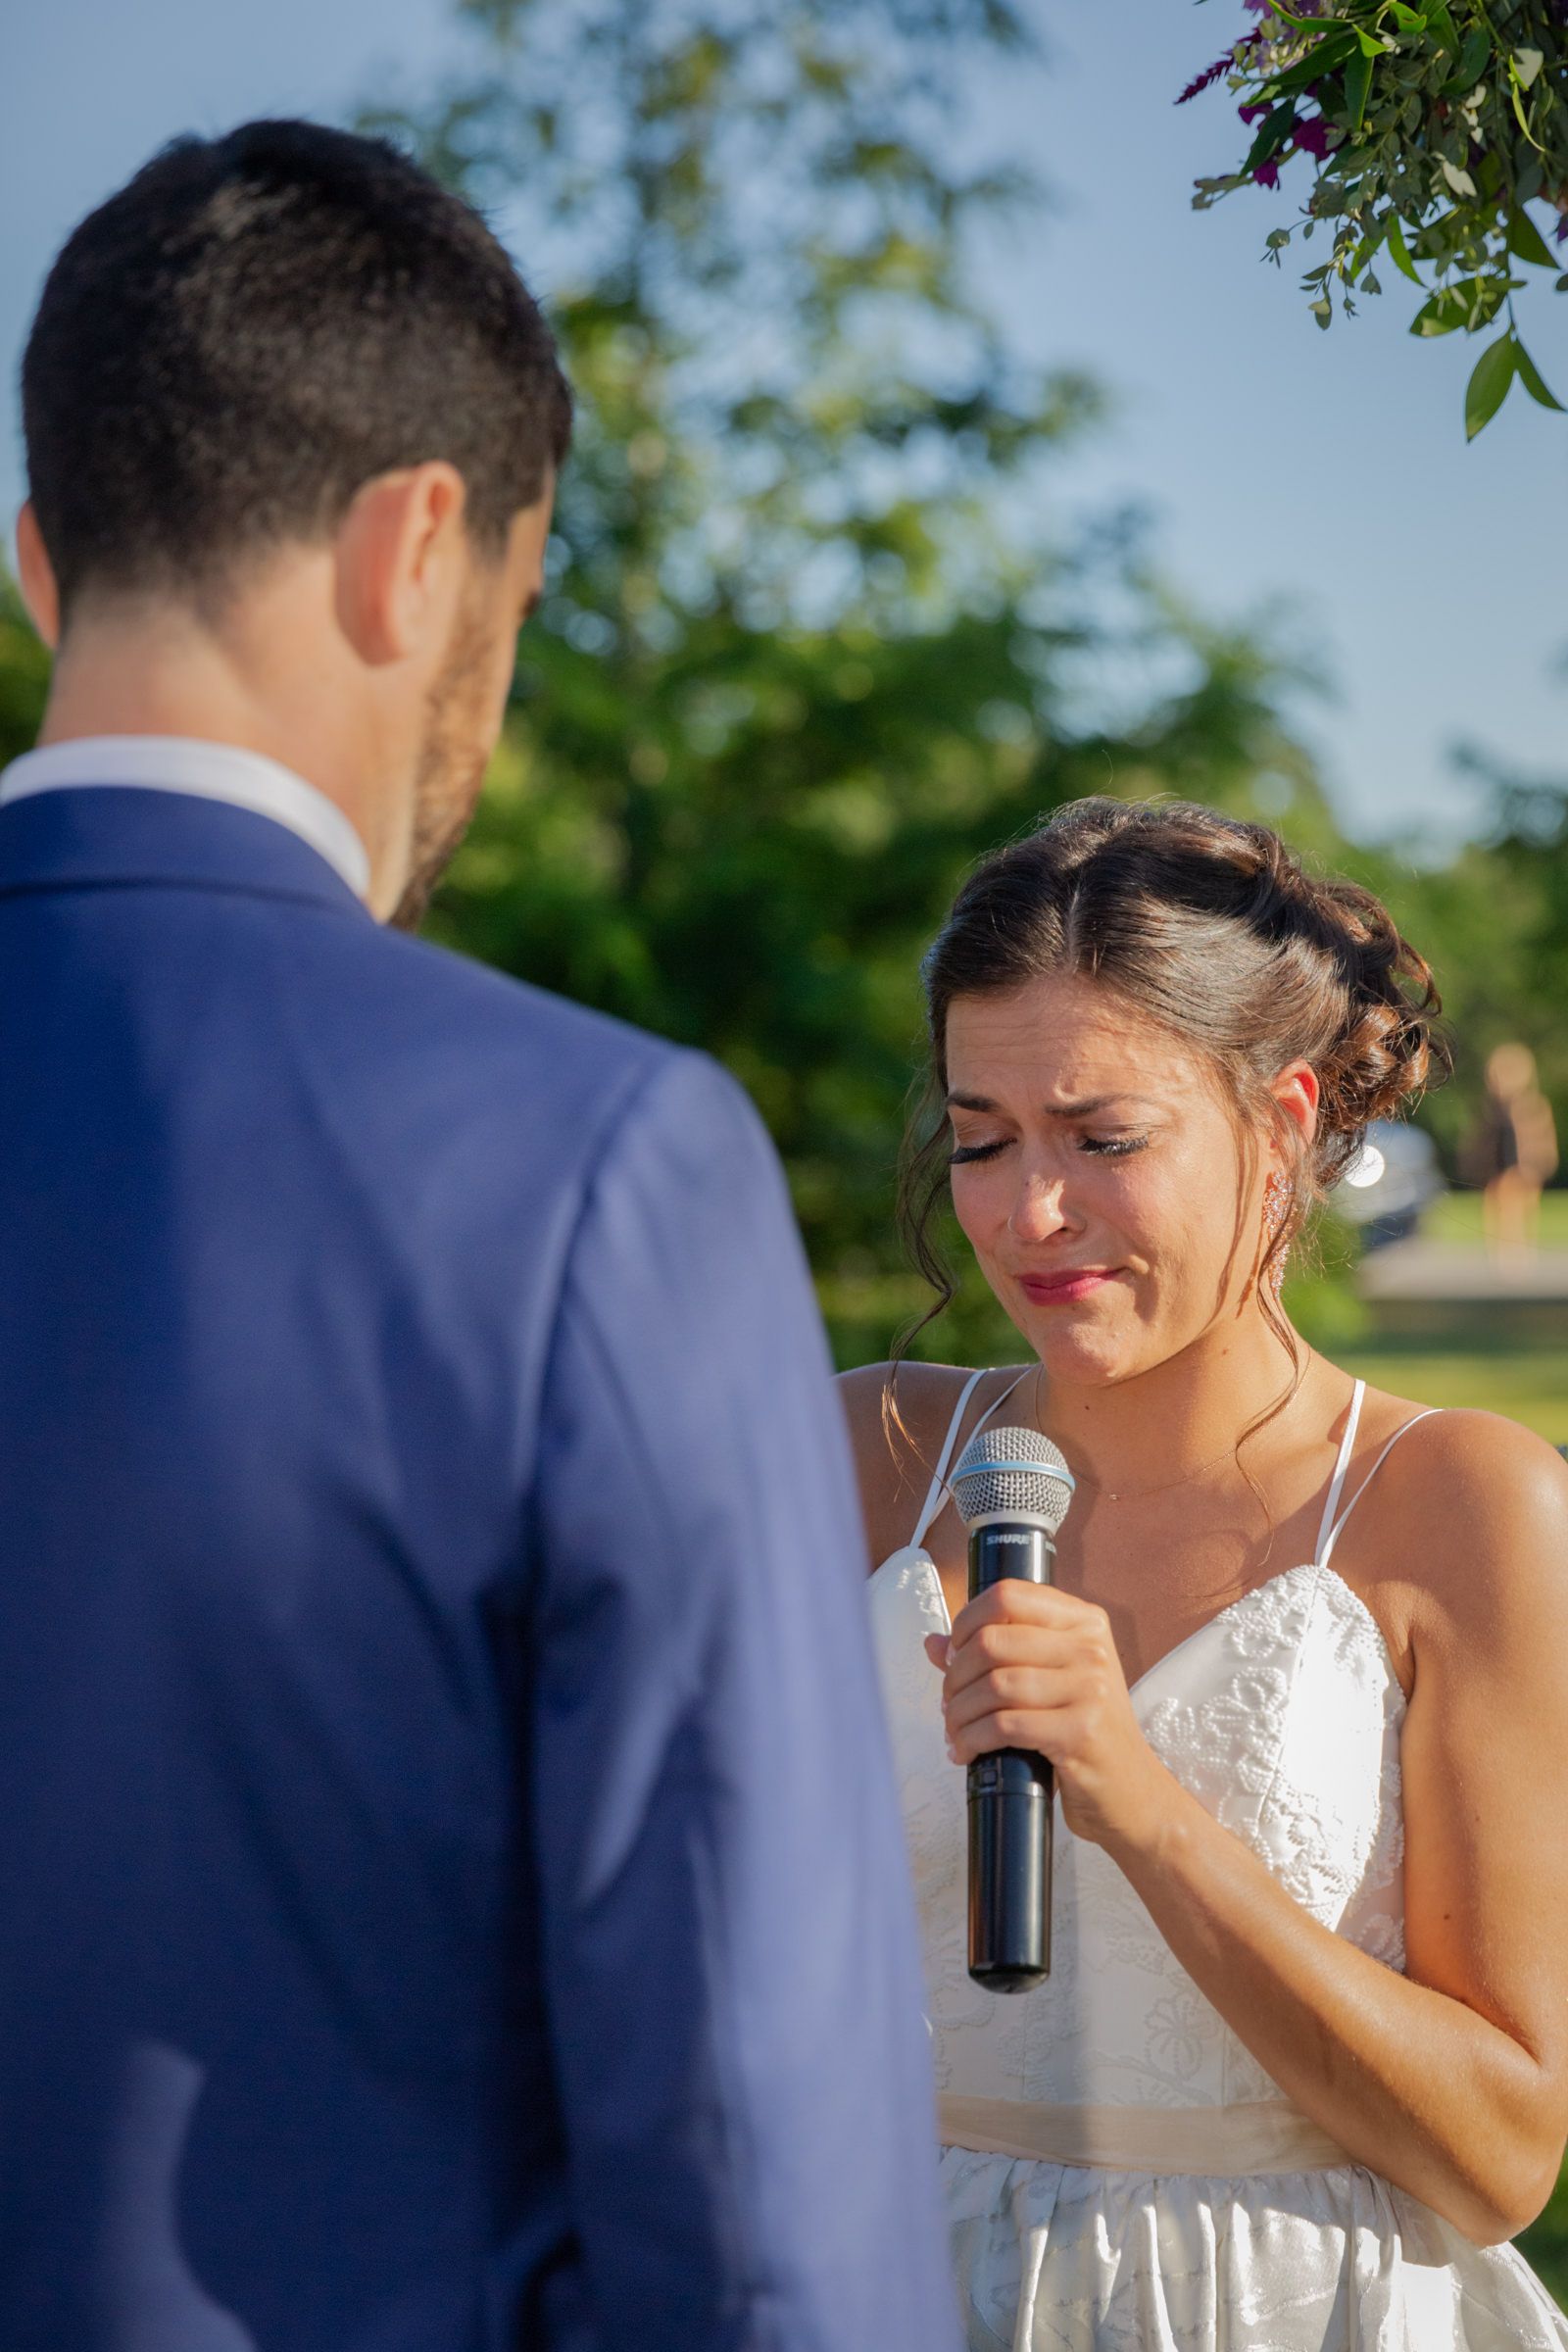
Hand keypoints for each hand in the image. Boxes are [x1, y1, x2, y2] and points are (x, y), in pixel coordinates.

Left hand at [925, 1582, 1174, 1855]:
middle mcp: (1090, 1648)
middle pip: (993, 1641)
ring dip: (959, 1712)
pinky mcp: (1080, 1732)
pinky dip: (972, 1739)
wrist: (1132, 1791)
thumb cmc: (1084, 1732)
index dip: (967, 1621)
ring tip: (954, 1730)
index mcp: (1084, 1622)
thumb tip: (934, 1644)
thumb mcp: (1050, 1681)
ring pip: (993, 1685)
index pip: (1009, 1595)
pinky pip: (1004, 1725)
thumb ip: (996, 1656)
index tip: (953, 1653)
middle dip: (955, 1676)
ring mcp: (1090, 1689)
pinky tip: (965, 1752)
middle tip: (949, 1702)